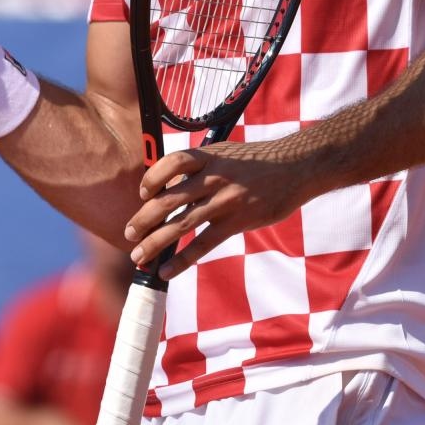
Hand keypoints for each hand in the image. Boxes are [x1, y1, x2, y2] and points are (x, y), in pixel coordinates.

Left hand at [123, 140, 308, 279]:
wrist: (296, 168)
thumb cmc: (258, 162)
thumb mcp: (227, 153)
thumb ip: (201, 167)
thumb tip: (172, 185)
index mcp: (209, 157)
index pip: (171, 163)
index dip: (152, 179)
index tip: (143, 194)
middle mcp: (214, 177)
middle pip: (169, 199)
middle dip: (144, 219)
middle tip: (128, 234)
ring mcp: (225, 201)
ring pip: (182, 224)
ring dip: (155, 243)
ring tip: (138, 257)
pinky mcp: (237, 222)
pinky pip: (203, 244)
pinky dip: (182, 260)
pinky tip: (166, 271)